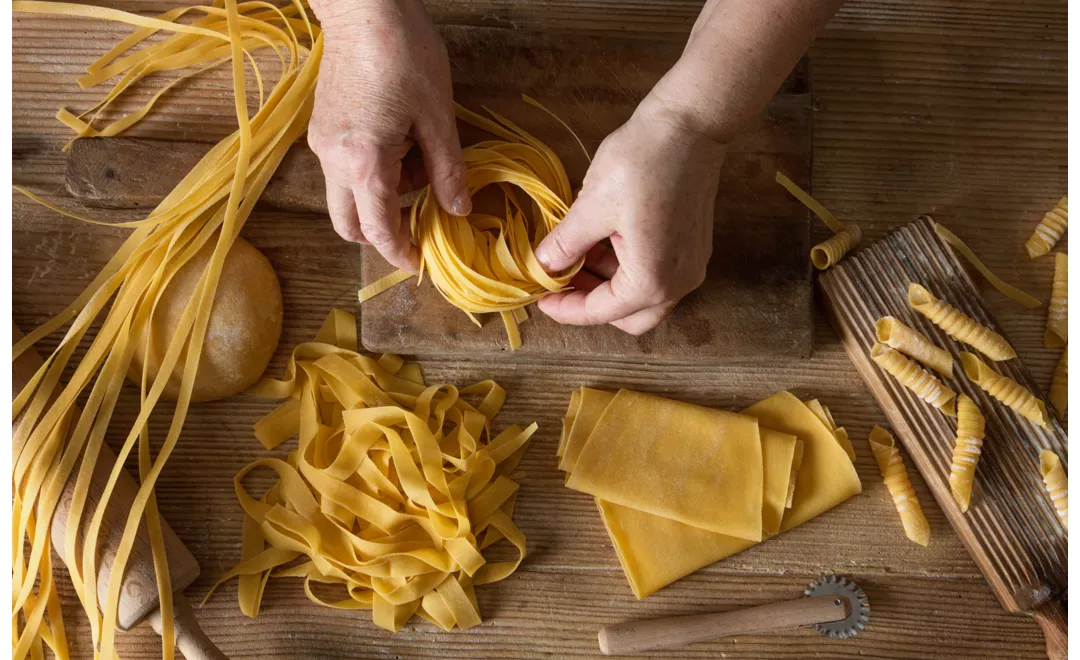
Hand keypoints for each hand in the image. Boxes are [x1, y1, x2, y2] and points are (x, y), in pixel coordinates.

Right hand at [306, 0, 470, 271]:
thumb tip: (458, 209)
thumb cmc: (404, 54)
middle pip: (349, 224)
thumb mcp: (438, 116)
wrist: (362, 7)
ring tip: (420, 165)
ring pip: (346, 197)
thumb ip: (447, 169)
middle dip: (382, 234)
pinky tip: (400, 147)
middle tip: (420, 224)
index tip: (420, 263)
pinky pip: (342, 170)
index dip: (400, 252)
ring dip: (381, 199)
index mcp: (363, 162)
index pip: (378, 229)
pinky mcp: (322, 128)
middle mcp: (333, 160)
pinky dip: (370, 175)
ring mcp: (321, 144)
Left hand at [534, 97, 726, 333]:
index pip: (600, 312)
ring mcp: (691, 265)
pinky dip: (627, 268)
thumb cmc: (642, 162)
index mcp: (652, 280)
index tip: (540, 299)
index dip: (565, 308)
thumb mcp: (592, 206)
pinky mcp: (694, 246)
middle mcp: (679, 283)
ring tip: (576, 254)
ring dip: (608, 283)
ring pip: (643, 296)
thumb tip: (544, 266)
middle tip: (560, 280)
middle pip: (629, 316)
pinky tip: (601, 241)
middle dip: (592, 303)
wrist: (691, 124)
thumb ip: (565, 245)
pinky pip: (658, 273)